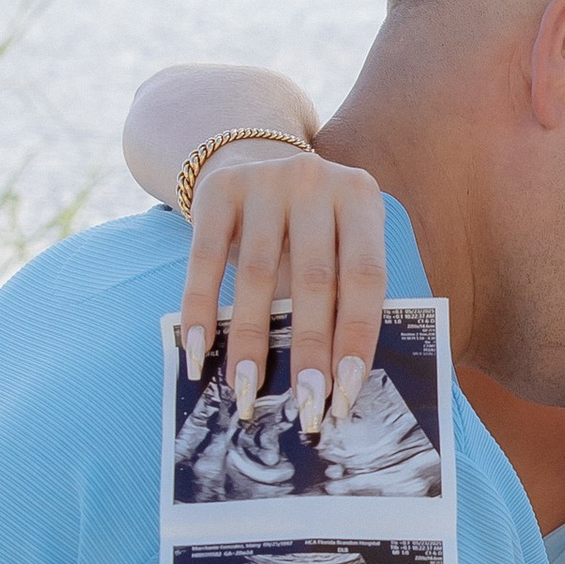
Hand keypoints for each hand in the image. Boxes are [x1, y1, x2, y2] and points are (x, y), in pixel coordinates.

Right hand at [179, 147, 389, 436]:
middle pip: (314, 280)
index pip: (365, 277)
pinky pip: (206, 259)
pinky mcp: (218, 190)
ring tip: (246, 391)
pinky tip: (199, 352)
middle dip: (309, 349)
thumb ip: (340, 292)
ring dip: (252, 340)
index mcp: (361, 198)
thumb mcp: (339, 242)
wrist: (251, 158)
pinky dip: (201, 309)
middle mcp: (315, 181)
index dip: (357, 335)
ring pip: (259, 274)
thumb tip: (330, 378)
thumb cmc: (309, 225)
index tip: (346, 389)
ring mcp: (264, 181)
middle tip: (306, 405)